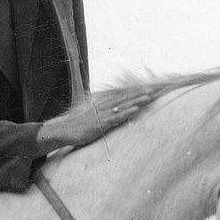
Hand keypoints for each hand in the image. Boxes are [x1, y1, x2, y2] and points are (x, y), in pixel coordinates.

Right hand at [36, 88, 154, 153]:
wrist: (64, 131)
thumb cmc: (78, 126)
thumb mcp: (92, 118)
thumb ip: (101, 115)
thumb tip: (111, 115)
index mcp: (102, 105)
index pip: (121, 96)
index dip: (135, 92)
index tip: (147, 88)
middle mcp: (104, 107)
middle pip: (125, 98)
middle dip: (139, 93)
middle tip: (154, 89)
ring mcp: (102, 114)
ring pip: (123, 105)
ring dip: (136, 100)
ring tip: (149, 96)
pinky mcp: (101, 124)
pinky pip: (116, 117)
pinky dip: (126, 112)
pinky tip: (136, 109)